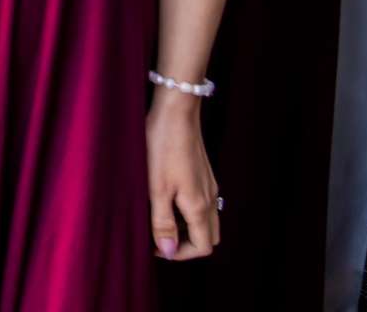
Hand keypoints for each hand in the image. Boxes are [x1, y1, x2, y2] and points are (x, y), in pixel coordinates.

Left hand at [146, 96, 219, 260]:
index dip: (181, 254)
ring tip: (158, 217)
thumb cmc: (162, 147)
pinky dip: (187, 210)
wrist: (176, 111)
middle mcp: (210, 198)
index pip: (204, 247)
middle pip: (209, 236)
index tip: (155, 247)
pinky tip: (165, 197)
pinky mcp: (203, 173)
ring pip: (206, 219)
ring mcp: (209, 184)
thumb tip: (168, 250)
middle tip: (158, 235)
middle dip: (186, 243)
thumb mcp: (155, 188)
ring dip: (187, 226)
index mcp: (200, 206)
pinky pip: (202, 202)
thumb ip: (162, 221)